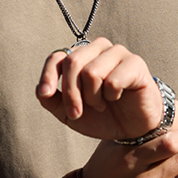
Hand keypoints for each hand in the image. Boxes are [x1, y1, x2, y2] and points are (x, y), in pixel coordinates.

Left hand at [36, 38, 163, 140]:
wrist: (132, 129)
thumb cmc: (102, 116)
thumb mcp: (70, 114)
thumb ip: (52, 101)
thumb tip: (42, 91)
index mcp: (80, 56)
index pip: (57, 57)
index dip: (48, 76)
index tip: (46, 94)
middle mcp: (97, 49)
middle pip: (73, 62)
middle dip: (71, 93)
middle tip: (77, 112)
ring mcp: (117, 53)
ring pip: (91, 71)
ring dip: (93, 97)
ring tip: (101, 104)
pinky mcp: (135, 63)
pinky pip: (113, 80)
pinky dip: (112, 95)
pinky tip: (118, 97)